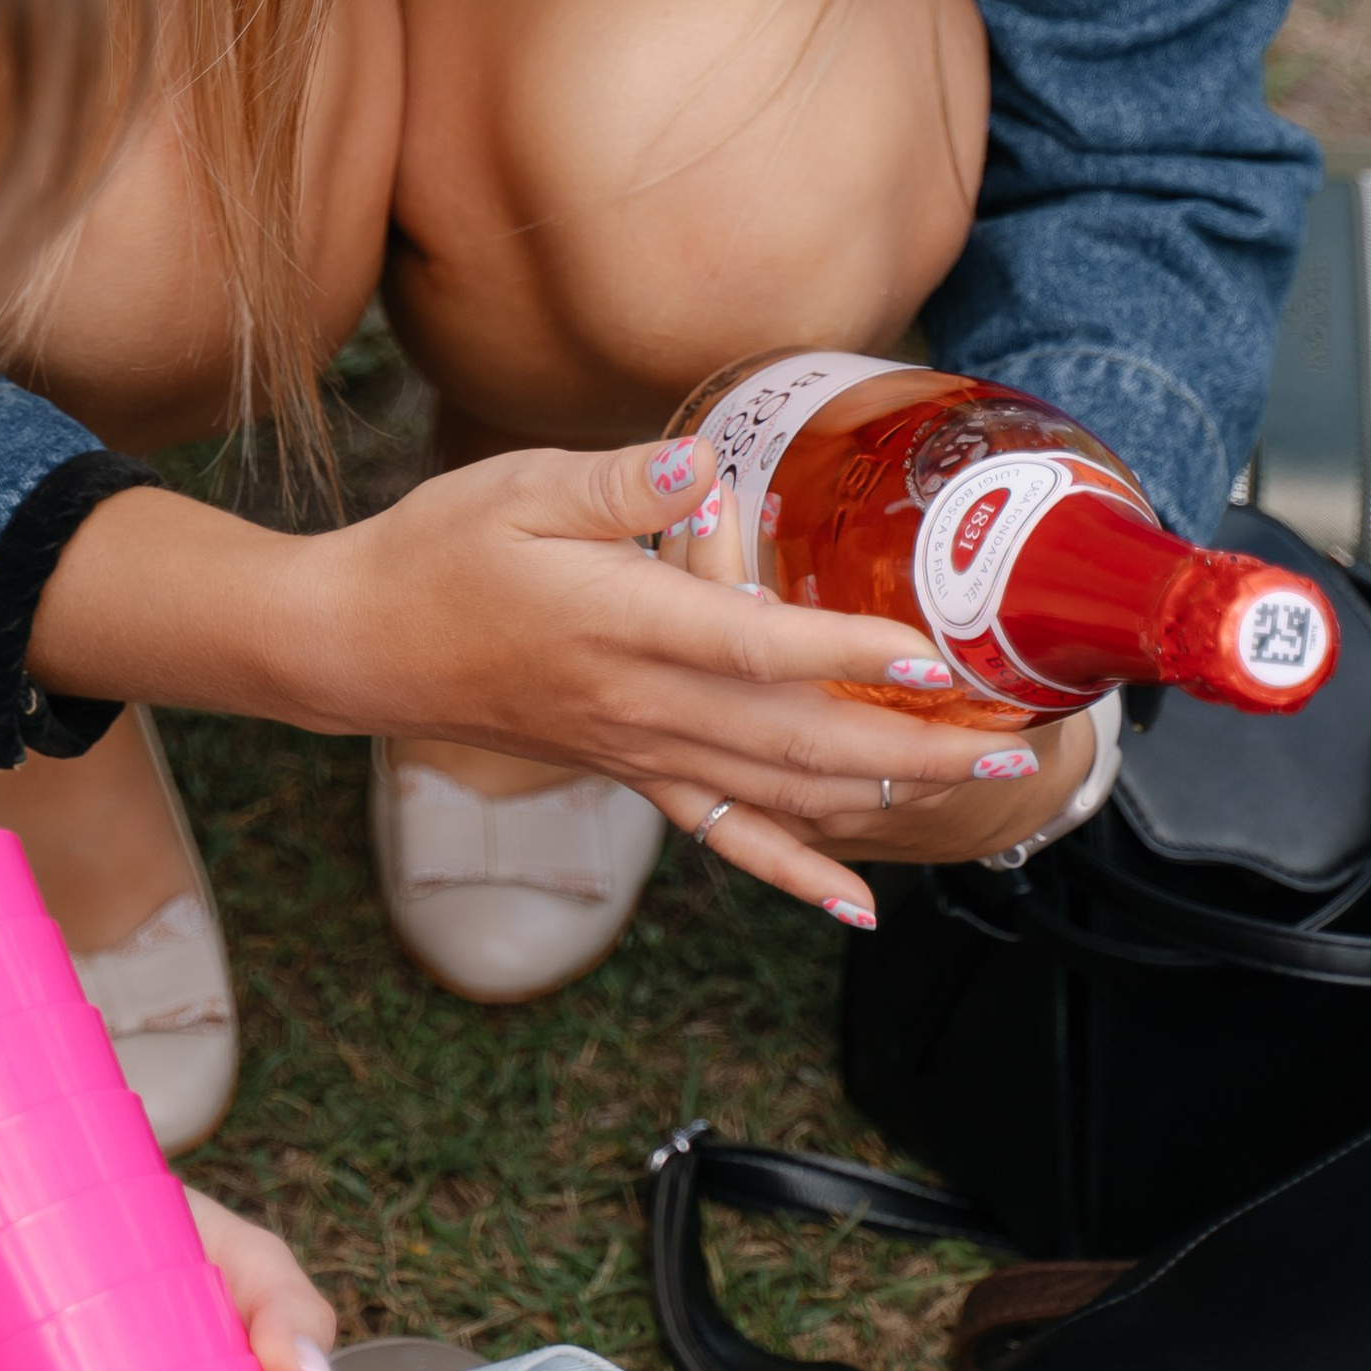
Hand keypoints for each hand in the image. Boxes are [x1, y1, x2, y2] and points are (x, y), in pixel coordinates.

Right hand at [27, 445, 1070, 923]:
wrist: (356, 645)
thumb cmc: (436, 551)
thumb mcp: (517, 485)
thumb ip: (618, 479)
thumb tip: (701, 462)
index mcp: (618, 623)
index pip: (752, 649)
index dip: (843, 658)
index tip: (926, 658)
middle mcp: (638, 703)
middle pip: (795, 741)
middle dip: (913, 747)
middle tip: (1013, 746)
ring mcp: (636, 749)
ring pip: (777, 794)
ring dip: (885, 796)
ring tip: (976, 788)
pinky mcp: (627, 771)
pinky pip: (721, 837)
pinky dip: (794, 874)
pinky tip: (858, 908)